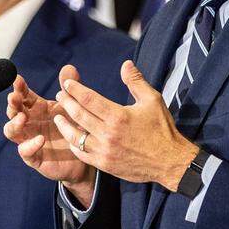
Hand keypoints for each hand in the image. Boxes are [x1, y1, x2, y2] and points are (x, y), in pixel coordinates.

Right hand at [4, 66, 96, 198]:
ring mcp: (29, 139)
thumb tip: (69, 68)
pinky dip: (30, 145)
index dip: (19, 87)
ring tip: (22, 117)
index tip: (18, 79)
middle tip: (14, 96)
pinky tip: (40, 139)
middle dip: (12, 103)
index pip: (23, 95)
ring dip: (14, 123)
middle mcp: (29, 123)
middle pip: (13, 111)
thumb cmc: (76, 127)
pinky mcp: (34, 157)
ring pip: (11, 131)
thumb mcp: (74, 107)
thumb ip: (69, 90)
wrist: (85, 155)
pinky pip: (26, 152)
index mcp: (37, 108)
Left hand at [53, 60, 198, 190]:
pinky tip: (71, 137)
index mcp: (118, 116)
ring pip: (75, 136)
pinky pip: (82, 154)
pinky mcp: (104, 164)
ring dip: (64, 125)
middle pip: (78, 115)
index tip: (67, 83)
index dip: (75, 89)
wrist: (170, 162)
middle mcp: (108, 134)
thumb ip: (135, 81)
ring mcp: (104, 151)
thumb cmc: (162, 129)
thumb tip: (125, 64)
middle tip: (60, 95)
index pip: (88, 99)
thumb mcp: (152, 100)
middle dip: (66, 103)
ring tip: (58, 116)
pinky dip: (74, 144)